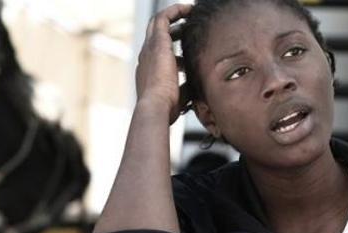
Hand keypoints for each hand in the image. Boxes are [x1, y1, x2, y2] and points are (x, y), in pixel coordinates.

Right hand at [136, 3, 192, 123]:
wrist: (156, 107)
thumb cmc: (167, 108)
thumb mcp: (180, 96)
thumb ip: (188, 88)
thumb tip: (201, 87)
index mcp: (150, 71)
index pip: (160, 55)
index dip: (174, 50)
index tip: (188, 51)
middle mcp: (147, 57)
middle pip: (156, 35)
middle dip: (172, 29)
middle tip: (188, 27)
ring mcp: (150, 48)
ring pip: (158, 23)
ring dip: (174, 16)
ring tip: (190, 13)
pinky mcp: (157, 42)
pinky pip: (163, 18)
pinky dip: (175, 11)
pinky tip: (189, 9)